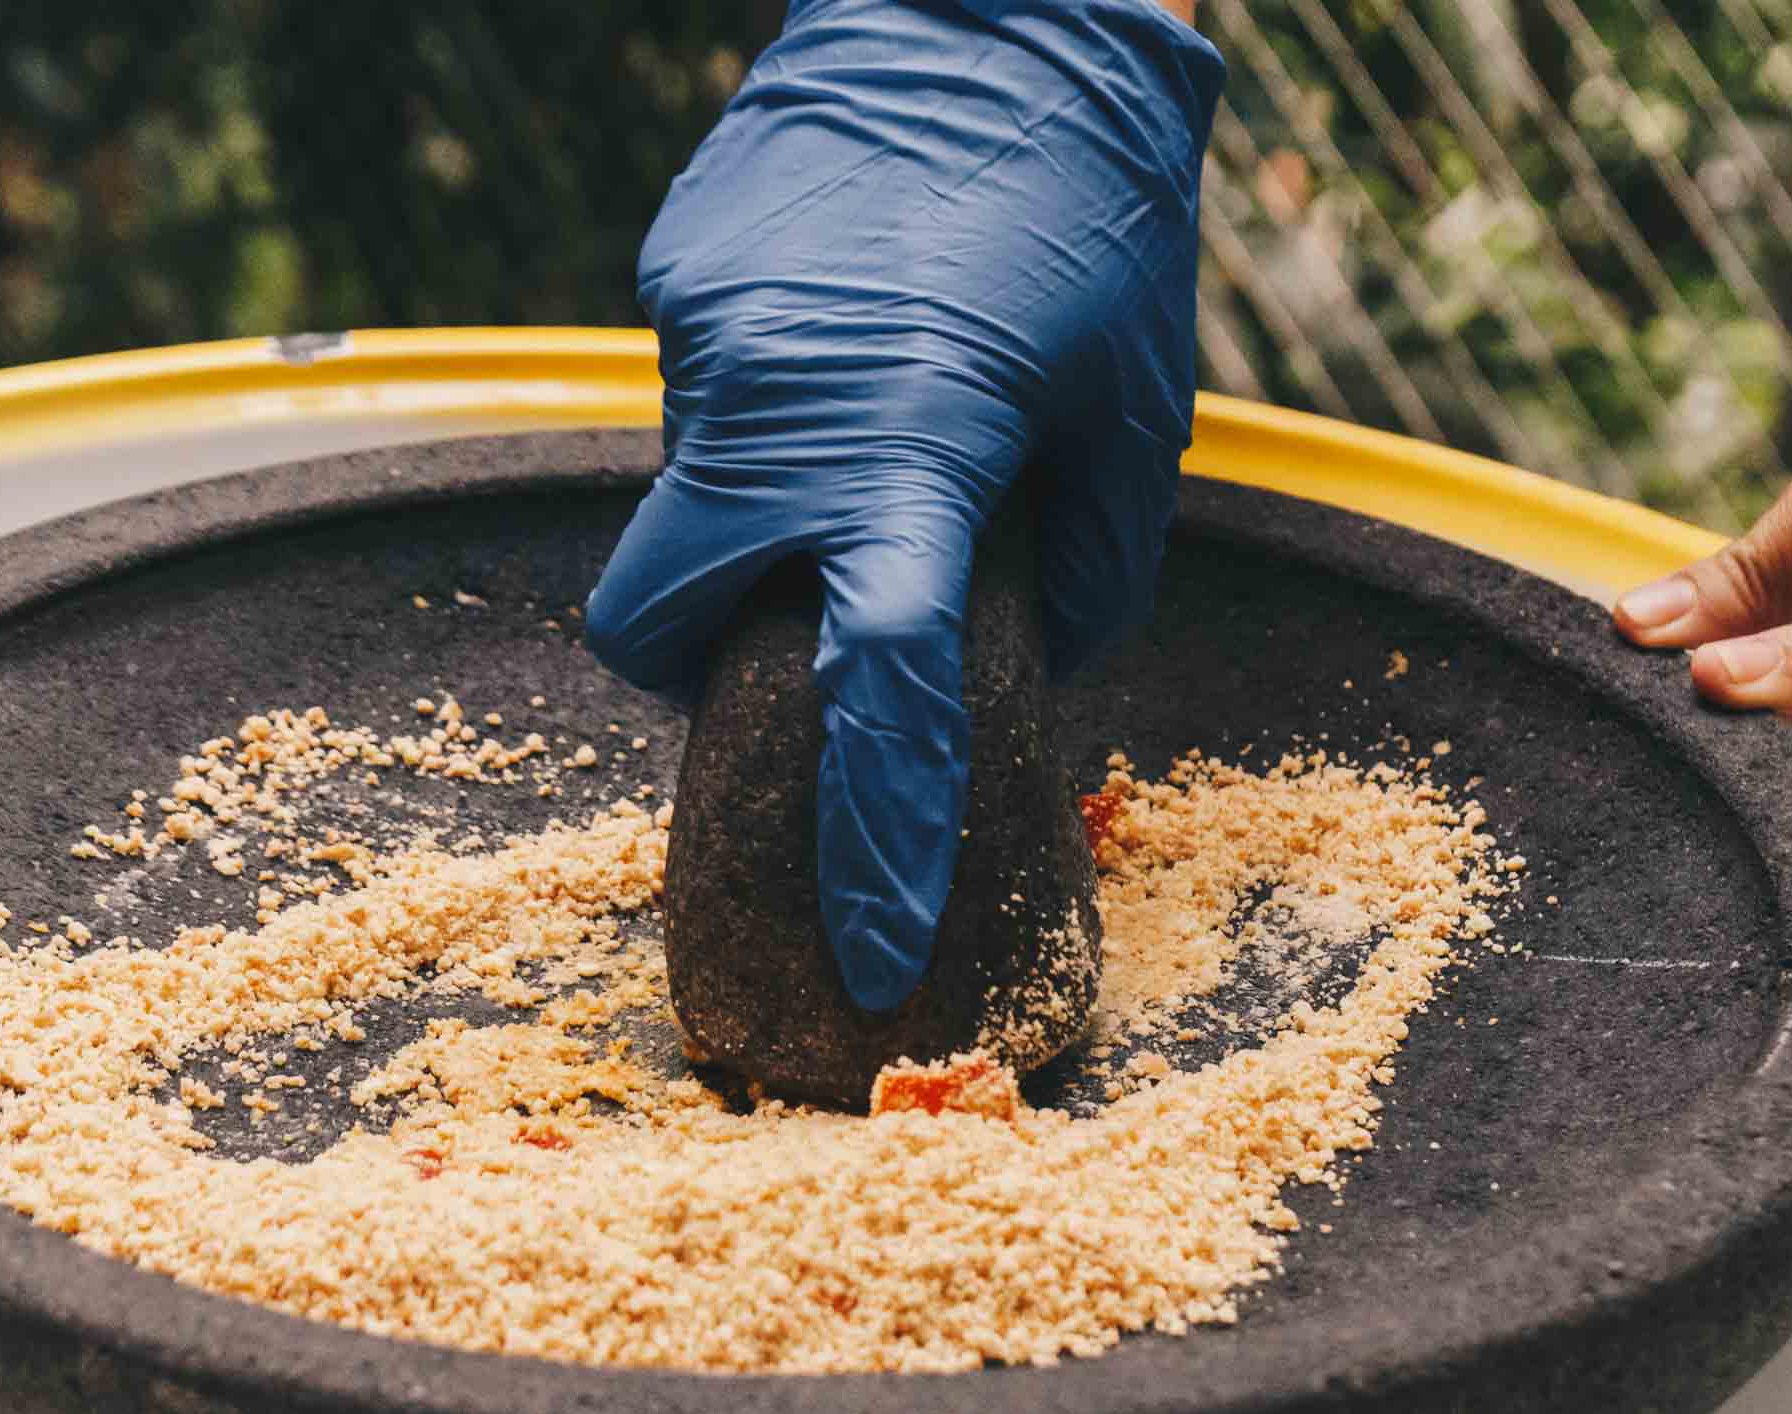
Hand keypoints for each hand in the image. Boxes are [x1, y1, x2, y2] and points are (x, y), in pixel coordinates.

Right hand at [584, 0, 1222, 1009]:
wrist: (989, 1)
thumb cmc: (1096, 206)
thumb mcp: (1137, 405)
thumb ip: (1089, 566)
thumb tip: (1031, 663)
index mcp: (911, 449)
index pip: (879, 686)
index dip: (876, 830)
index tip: (875, 942)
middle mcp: (776, 407)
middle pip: (654, 630)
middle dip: (701, 673)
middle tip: (791, 639)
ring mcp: (704, 336)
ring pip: (678, 508)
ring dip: (746, 527)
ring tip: (855, 443)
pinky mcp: (676, 276)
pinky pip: (698, 402)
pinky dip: (757, 418)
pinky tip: (840, 344)